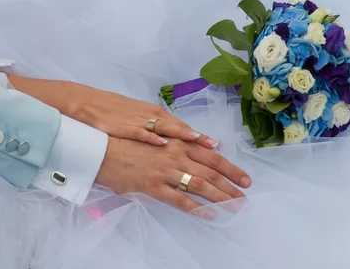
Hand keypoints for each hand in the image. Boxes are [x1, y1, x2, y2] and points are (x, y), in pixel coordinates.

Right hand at [6, 75, 217, 147]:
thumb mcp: (136, 119)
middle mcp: (151, 116)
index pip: (182, 128)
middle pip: (180, 129)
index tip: (217, 146)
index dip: (200, 138)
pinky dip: (153, 137)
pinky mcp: (124, 126)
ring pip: (166, 128)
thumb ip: (154, 129)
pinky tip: (164, 143)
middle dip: (199, 140)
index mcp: (155, 114)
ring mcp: (139, 121)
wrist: (86, 103)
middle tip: (217, 149)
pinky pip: (141, 132)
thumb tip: (170, 142)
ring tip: (201, 143)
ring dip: (184, 136)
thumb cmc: (112, 112)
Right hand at [96, 137, 251, 217]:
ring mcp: (166, 171)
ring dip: (220, 198)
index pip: (213, 156)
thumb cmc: (131, 141)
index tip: (245, 179)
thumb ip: (180, 142)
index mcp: (180, 142)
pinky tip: (209, 214)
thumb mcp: (159, 136)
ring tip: (234, 207)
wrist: (104, 148)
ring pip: (200, 185)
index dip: (231, 169)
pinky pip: (179, 199)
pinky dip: (196, 207)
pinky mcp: (154, 186)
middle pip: (211, 172)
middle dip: (231, 186)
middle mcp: (177, 155)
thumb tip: (201, 146)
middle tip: (244, 197)